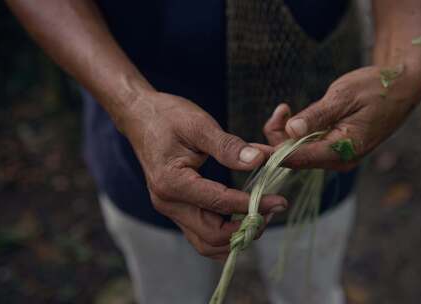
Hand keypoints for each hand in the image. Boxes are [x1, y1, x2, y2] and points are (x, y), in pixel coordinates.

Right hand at [121, 91, 286, 259]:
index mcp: (172, 182)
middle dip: (245, 229)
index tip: (280, 202)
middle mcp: (168, 203)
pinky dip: (224, 234)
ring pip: (205, 243)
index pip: (220, 203)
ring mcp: (170, 209)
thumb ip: (229, 146)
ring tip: (260, 217)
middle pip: (212, 235)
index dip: (253, 205)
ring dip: (234, 237)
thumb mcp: (199, 125)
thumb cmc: (168, 116)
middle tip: (272, 212)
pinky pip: (200, 234)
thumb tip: (259, 159)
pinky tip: (242, 220)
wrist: (140, 116)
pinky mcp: (176, 208)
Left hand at [263, 61, 420, 170]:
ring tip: (283, 108)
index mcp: (343, 150)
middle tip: (279, 110)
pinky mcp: (334, 149)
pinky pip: (307, 146)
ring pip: (298, 153)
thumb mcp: (344, 96)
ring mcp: (337, 156)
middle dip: (277, 139)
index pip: (299, 159)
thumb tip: (291, 131)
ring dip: (285, 134)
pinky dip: (295, 133)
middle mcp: (338, 160)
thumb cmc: (376, 88)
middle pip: (295, 159)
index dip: (272, 154)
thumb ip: (317, 115)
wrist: (402, 88)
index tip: (251, 148)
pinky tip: (291, 113)